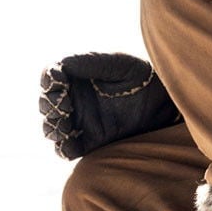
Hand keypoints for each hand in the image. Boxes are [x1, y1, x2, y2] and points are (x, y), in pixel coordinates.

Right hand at [38, 52, 180, 159]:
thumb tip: (61, 66)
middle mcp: (74, 99)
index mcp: (76, 77)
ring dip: (53, 127)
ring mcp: (80, 121)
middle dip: (50, 106)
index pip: (50, 78)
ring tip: (65, 126)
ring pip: (52, 127)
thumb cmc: (141, 76)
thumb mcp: (118, 63)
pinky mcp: (89, 142)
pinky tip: (69, 144)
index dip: (49, 82)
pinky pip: (67, 149)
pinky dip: (63, 148)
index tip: (59, 84)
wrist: (164, 103)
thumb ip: (90, 62)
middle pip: (47, 104)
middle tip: (65, 108)